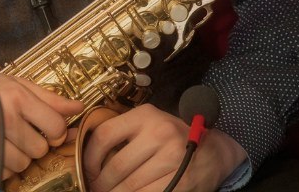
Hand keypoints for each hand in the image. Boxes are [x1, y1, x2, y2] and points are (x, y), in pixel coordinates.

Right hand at [0, 67, 80, 181]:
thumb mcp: (14, 85)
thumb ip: (48, 98)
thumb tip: (79, 107)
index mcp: (16, 97)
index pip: (55, 127)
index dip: (54, 132)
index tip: (45, 130)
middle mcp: (2, 118)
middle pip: (40, 150)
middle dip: (34, 144)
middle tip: (19, 133)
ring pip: (22, 165)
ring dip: (18, 157)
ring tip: (4, 141)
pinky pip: (1, 174)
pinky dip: (0, 166)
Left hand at [82, 103, 246, 191]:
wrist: (214, 151)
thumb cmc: (174, 138)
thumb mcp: (150, 125)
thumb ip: (123, 133)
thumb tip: (84, 150)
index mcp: (145, 115)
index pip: (105, 135)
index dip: (89, 158)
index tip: (86, 171)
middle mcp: (159, 133)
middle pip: (117, 165)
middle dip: (101, 183)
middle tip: (95, 189)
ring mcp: (172, 157)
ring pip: (131, 185)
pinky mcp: (182, 180)